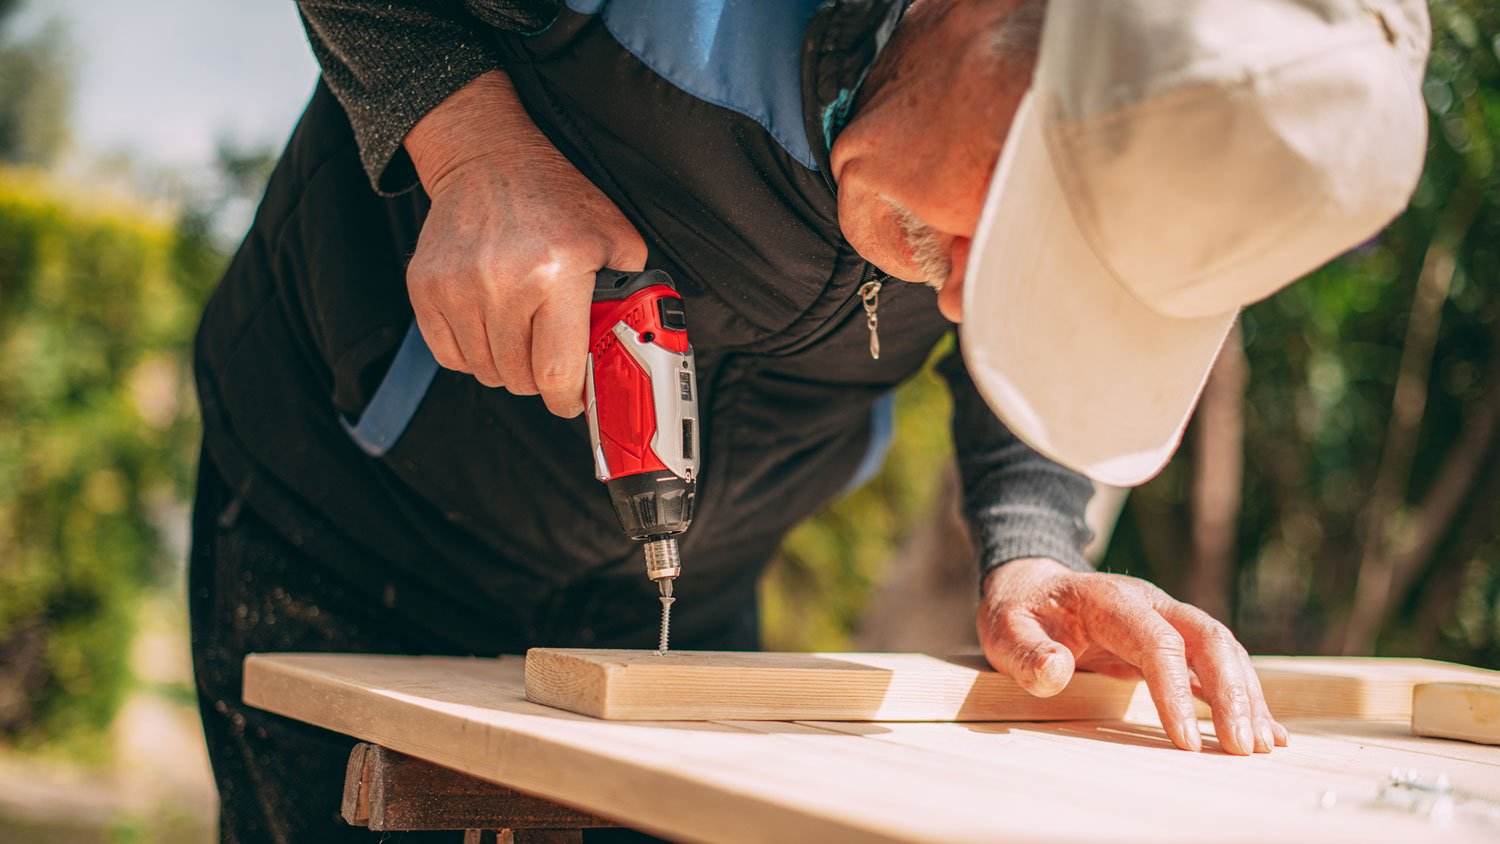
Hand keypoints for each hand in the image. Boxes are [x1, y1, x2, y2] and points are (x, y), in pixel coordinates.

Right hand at [404, 71, 646, 415]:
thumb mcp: (615, 239)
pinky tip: (491, 327)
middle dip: (540, 378)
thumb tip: (632, 347)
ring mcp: (458, 286)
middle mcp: (504, 282)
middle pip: (519, 377)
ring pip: (485, 370)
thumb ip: (628, 295)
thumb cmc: (555, 198)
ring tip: (521, 335)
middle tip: (550, 357)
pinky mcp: (427, 287)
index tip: (572, 401)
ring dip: (506, 366)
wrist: (488, 158)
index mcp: (556, 273)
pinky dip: (472, 353)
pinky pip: (449, 355)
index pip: (556, 371)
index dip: (567, 399)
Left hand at [977, 558, 1289, 754]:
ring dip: (1246, 696)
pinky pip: (1217, 665)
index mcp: (1110, 600)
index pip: (1156, 642)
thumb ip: (1026, 652)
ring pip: (1222, 651)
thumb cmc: (1019, 614)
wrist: (1031, 589)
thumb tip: (1055, 670)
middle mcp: (1150, 604)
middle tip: (1243, 747)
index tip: (1183, 741)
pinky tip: (1266, 730)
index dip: (1173, 690)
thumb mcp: (1005, 630)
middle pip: (1207, 639)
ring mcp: (1167, 620)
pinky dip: (1243, 697)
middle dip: (1232, 693)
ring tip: (1261, 745)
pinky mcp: (1174, 641)